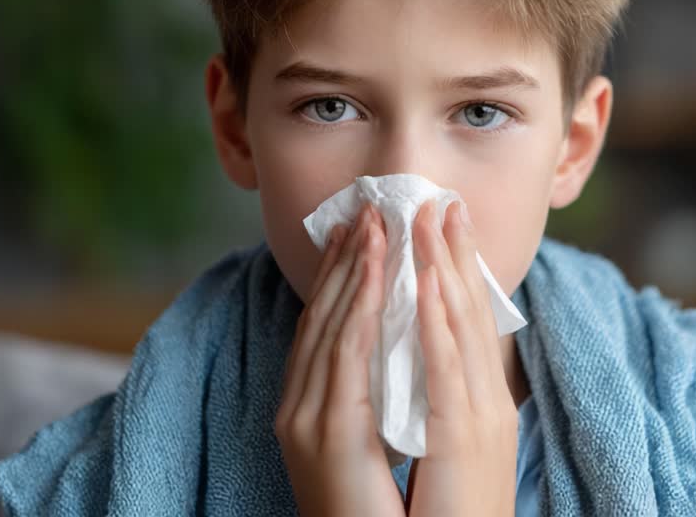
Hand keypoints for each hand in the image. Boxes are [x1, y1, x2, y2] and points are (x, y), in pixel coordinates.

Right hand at [275, 204, 404, 516]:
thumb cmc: (384, 511)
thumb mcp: (374, 441)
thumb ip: (374, 395)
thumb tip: (396, 348)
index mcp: (310, 409)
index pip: (324, 329)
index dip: (340, 277)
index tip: (361, 231)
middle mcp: (298, 409)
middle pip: (321, 318)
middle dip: (345, 261)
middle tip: (368, 209)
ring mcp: (305, 420)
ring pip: (330, 327)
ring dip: (352, 272)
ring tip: (373, 225)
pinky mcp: (325, 433)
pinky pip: (344, 357)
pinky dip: (358, 310)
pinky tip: (374, 275)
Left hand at [406, 200, 517, 516]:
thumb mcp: (447, 451)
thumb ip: (439, 405)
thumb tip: (419, 364)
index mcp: (481, 405)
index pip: (467, 323)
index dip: (456, 271)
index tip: (442, 223)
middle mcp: (488, 402)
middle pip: (471, 311)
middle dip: (453, 252)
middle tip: (440, 198)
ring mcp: (481, 415)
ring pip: (462, 324)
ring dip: (447, 265)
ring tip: (433, 215)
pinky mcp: (466, 434)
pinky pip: (449, 364)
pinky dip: (440, 316)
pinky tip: (432, 277)